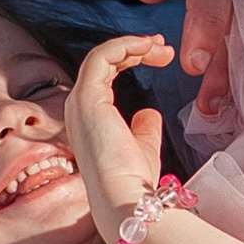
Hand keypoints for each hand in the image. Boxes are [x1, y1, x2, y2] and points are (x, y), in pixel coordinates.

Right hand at [67, 33, 176, 233]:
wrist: (125, 198)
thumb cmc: (133, 181)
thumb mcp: (144, 148)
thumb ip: (145, 129)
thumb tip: (149, 113)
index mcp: (91, 118)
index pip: (107, 74)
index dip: (132, 59)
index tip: (161, 55)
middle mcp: (80, 108)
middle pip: (104, 62)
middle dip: (135, 48)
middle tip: (163, 46)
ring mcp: (80, 102)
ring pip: (102, 56)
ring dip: (133, 45)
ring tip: (161, 45)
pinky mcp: (87, 98)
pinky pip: (102, 57)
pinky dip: (125, 45)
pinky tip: (148, 46)